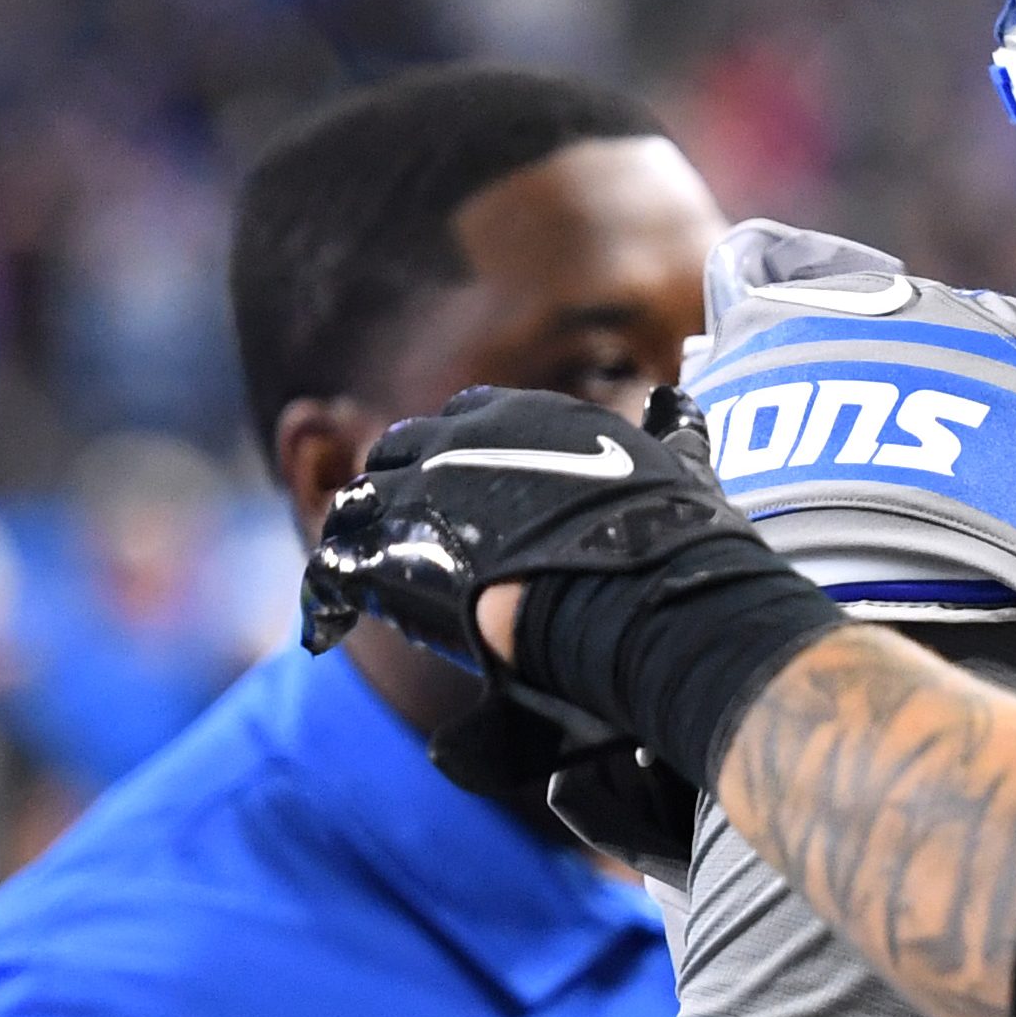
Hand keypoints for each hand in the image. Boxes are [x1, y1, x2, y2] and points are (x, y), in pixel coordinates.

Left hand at [305, 384, 828, 797]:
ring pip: (361, 501)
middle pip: (400, 450)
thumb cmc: (661, 535)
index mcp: (521, 414)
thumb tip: (678, 402)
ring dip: (368, 532)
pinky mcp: (392, 553)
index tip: (471, 490)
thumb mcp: (678, 466)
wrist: (634, 592)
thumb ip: (671, 431)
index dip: (462, 454)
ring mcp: (419, 493)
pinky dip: (337, 587)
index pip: (466, 415)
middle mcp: (460, 439)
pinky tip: (344, 614)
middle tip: (421, 535)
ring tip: (381, 575)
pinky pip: (338, 561)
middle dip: (404, 486)